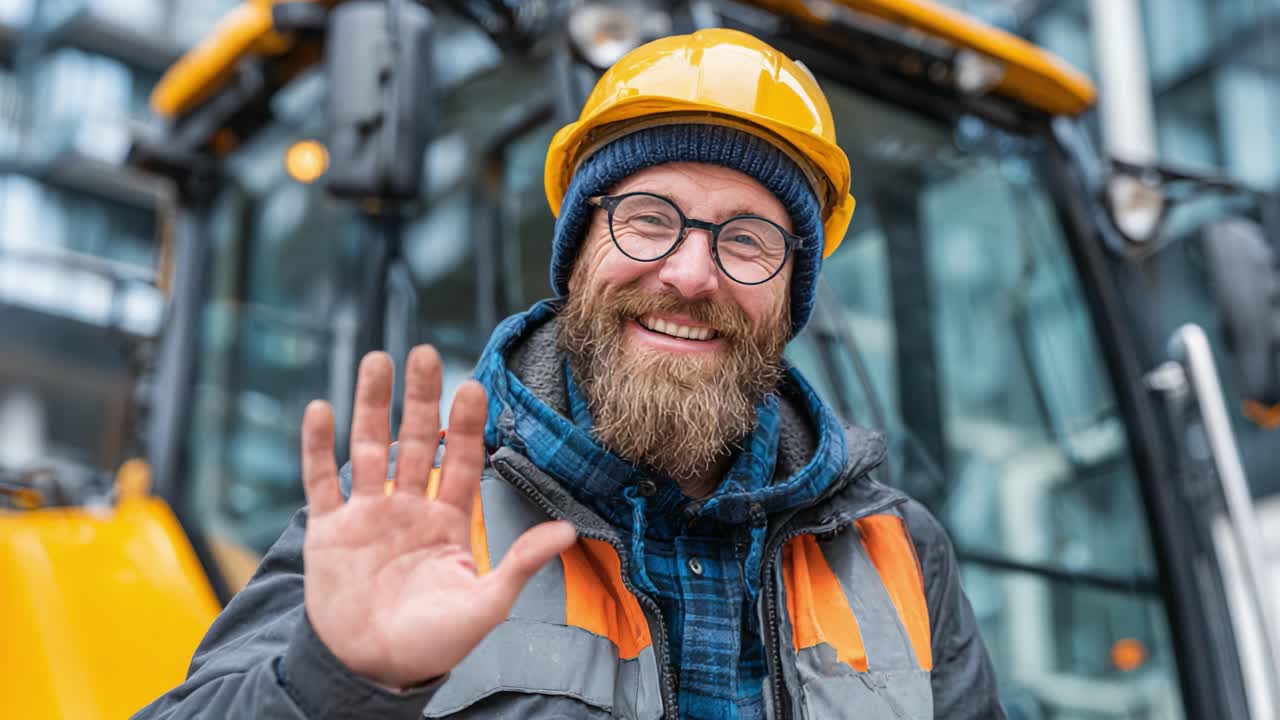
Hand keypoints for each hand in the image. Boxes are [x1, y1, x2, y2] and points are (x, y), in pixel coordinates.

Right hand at [300, 346, 576, 689]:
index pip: (458, 460)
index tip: (472, 386)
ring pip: (368, 449)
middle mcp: (408, 508)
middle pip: (413, 441)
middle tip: (425, 354)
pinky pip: (321, 482)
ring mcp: (367, 516)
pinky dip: (318, 447)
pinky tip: (322, 409)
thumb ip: (521, 562)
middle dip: (420, 398)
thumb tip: (569, 531)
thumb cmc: (435, 642)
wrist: (377, 671)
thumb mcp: (487, 603)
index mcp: (447, 520)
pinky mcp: (329, 531)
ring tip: (377, 360)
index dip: (464, 425)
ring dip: (371, 405)